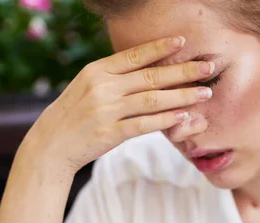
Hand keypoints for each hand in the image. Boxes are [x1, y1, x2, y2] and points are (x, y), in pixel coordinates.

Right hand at [26, 36, 214, 173]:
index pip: (135, 56)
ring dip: (182, 96)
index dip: (161, 48)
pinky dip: (165, 120)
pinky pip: (144, 124)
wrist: (52, 144)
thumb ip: (113, 77)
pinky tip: (184, 117)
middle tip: (208, 67)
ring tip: (204, 93)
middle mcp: (103, 87)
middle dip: (183, 71)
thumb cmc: (73, 115)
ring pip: (152, 99)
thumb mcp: (87, 87)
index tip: (183, 42)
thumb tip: (143, 68)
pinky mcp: (110, 133)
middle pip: (151, 76)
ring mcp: (106, 110)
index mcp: (97, 71)